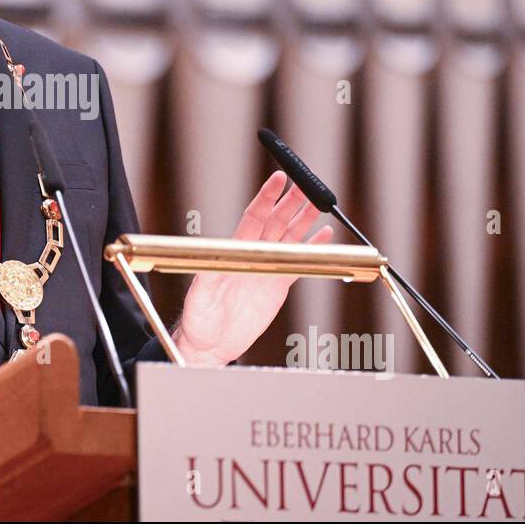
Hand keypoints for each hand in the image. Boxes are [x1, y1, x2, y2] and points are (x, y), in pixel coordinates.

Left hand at [173, 171, 334, 365]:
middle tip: (307, 184)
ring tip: (319, 202)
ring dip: (304, 220)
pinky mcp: (278, 285)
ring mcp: (267, 268)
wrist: (209, 344)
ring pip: (290, 238)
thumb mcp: (199, 295)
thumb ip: (208, 275)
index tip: (279, 179)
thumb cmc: (199, 319)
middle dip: (291, 202)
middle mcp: (253, 256)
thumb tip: (217, 255)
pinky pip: (300, 263)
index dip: (267, 198)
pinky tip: (325, 235)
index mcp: (235, 252)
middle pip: (276, 222)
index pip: (254, 218)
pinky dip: (313, 248)